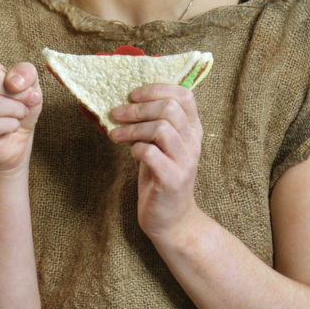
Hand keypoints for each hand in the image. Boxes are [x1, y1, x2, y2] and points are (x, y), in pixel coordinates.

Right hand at [0, 25, 41, 172]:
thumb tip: (12, 82)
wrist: (17, 140)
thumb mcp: (30, 84)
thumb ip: (26, 73)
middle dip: (17, 94)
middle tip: (22, 102)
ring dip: (16, 111)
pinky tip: (6, 128)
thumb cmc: (20, 106)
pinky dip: (10, 126)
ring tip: (15, 115)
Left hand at [110, 83, 202, 240]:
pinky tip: (130, 154)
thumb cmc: (161, 176)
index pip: (185, 95)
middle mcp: (193, 142)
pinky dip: (136, 149)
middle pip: (170, 108)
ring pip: (161, 128)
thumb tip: (123, 101)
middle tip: (117, 113)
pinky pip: (152, 153)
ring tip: (116, 134)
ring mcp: (185, 161)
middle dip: (138, 108)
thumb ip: (151, 123)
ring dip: (132, 129)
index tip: (134, 95)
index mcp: (192, 129)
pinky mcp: (172, 179)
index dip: (157, 89)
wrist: (171, 219)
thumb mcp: (160, 145)